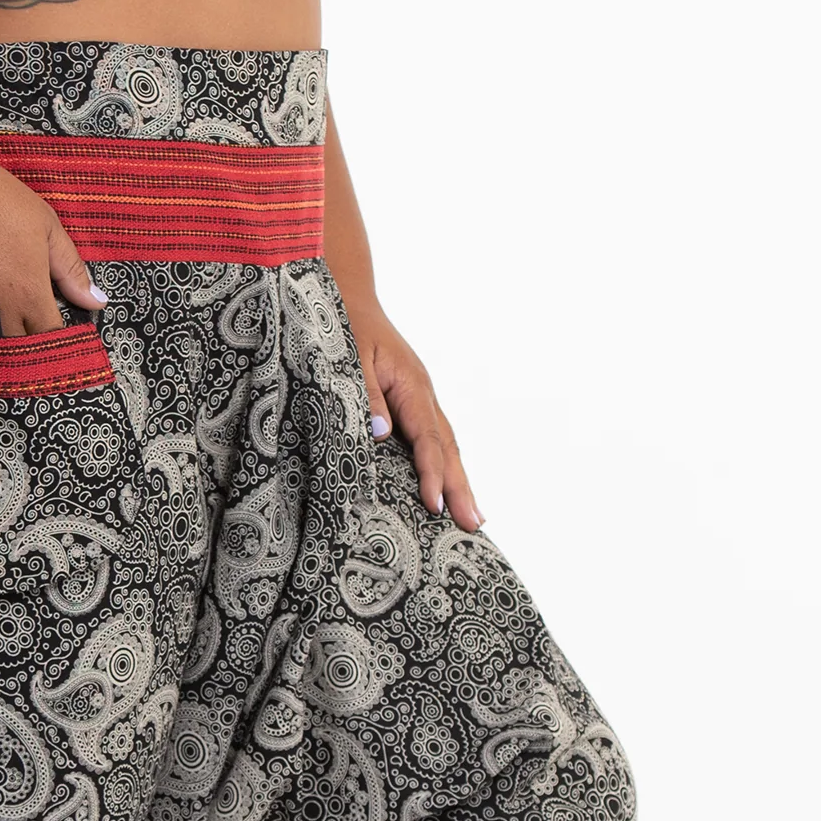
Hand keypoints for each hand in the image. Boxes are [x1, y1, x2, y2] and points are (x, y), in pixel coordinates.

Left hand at [347, 298, 482, 528]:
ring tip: (473, 515)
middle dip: (461, 487)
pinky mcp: (411, 400)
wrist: (348, 295)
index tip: (435, 507)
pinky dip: (444, 463)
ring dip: (458, 480)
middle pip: (449, 447)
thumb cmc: (345, 326)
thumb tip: (382, 435)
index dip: (432, 475)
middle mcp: (423, 394)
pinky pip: (434, 437)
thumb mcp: (348, 360)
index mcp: (412, 386)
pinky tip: (447, 484)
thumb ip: (365, 398)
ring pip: (446, 444)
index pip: (428, 440)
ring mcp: (420, 397)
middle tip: (475, 525)